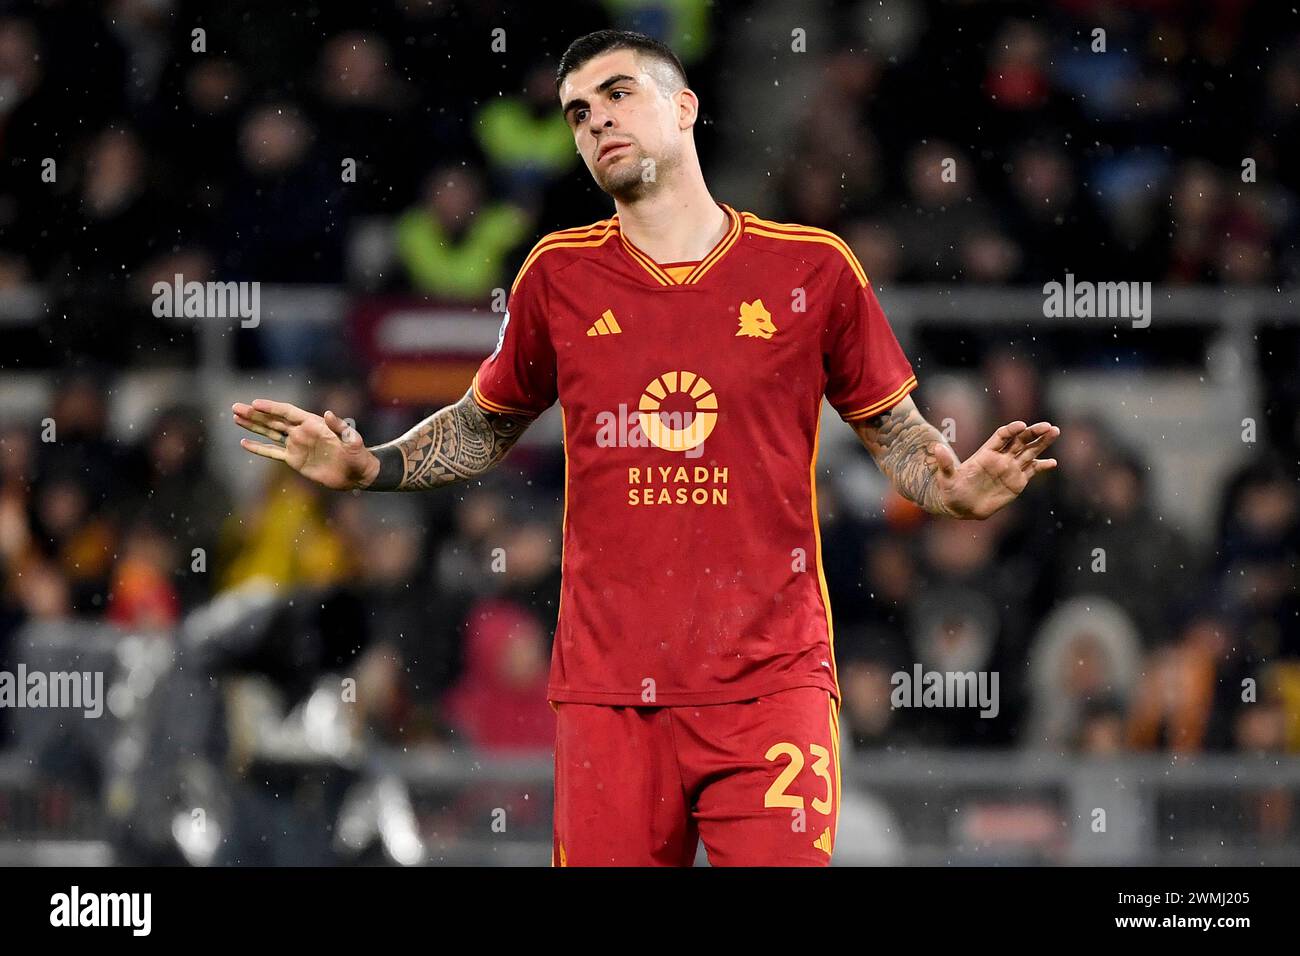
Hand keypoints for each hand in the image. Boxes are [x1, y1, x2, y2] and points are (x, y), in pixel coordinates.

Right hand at [232, 400, 379, 489]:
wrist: (357, 474)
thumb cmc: (358, 455)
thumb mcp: (353, 440)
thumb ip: (341, 427)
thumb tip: (329, 413)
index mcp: (313, 423)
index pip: (288, 412)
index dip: (271, 408)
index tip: (254, 404)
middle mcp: (302, 432)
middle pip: (274, 420)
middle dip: (254, 414)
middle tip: (235, 407)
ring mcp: (297, 445)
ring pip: (270, 433)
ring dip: (253, 426)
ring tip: (236, 418)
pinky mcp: (295, 460)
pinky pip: (273, 452)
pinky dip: (259, 448)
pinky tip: (245, 442)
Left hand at [931, 420, 1059, 519]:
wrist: (960, 507)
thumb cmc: (951, 490)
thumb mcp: (946, 478)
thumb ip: (945, 464)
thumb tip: (936, 448)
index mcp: (986, 453)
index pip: (1002, 436)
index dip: (1012, 430)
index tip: (1021, 426)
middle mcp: (1001, 458)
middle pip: (1020, 440)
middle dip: (1034, 432)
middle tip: (1048, 426)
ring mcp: (1010, 469)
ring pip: (1029, 452)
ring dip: (1042, 443)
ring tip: (1055, 432)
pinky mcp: (1017, 481)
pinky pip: (1032, 470)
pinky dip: (1042, 466)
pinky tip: (1052, 463)